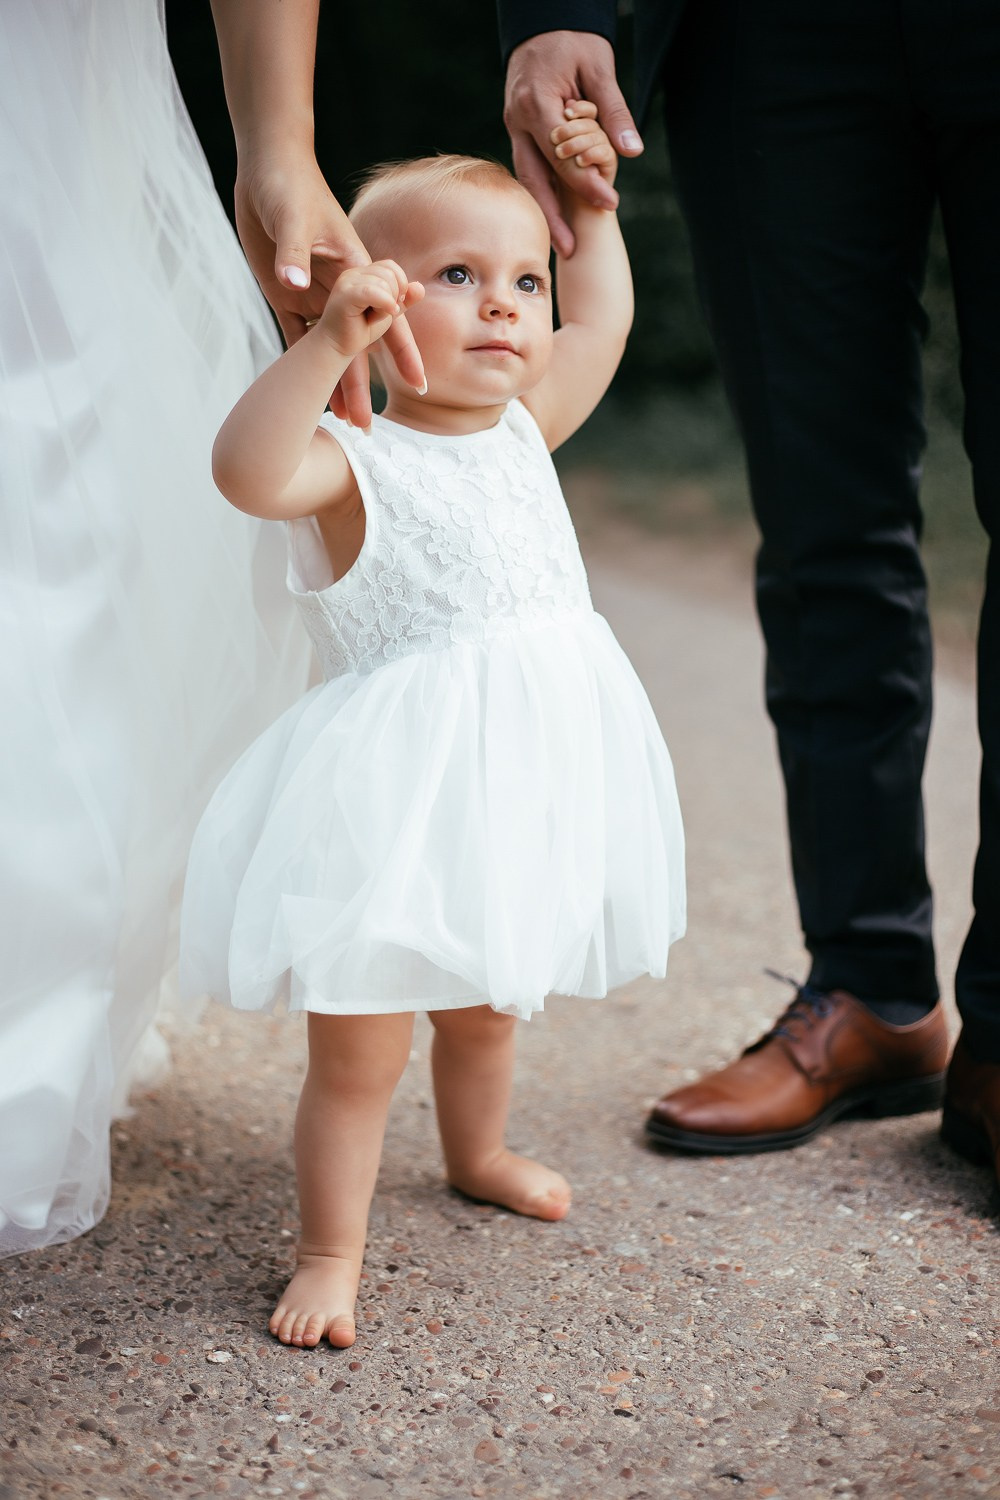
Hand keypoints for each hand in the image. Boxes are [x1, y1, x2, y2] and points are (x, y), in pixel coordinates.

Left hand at [235, 155, 424, 422]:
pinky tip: (306, 389)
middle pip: (358, 346)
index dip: (403, 354)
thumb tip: (295, 284)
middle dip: (361, 388)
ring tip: (339, 420)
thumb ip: (294, 252)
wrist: (267, 166)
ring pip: (328, 348)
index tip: (418, 387)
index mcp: (353, 270)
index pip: (386, 319)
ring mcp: (313, 292)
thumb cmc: (287, 183)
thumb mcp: (292, 215)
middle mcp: (340, 288)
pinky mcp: (285, 291)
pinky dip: (302, 361)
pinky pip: (296, 334)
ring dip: (334, 382)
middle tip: (365, 429)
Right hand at [316, 261, 423, 362]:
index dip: (400, 285)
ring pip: (385, 282)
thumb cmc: (359, 330)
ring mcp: (348, 281)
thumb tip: (420, 287)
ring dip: (386, 305)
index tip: (391, 306)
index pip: (391, 267)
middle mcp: (353, 273)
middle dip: (394, 295)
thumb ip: (403, 299)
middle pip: (390, 272)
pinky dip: (386, 304)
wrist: (336, 348)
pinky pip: (374, 292)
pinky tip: (383, 315)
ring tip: (371, 316)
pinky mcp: (345, 294)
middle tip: (379, 313)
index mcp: (362, 273)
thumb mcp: (387, 312)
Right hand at [504, 32, 642, 256]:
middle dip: (551, 216)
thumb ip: (614, 111)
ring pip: (526, 177)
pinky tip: (554, 218)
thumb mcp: (600, 68)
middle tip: (570, 249)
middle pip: (533, 178)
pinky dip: (541, 193)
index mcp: (537, 103)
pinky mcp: (518, 130)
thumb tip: (632, 149)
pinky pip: (528, 167)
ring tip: (561, 245)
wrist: (543, 21)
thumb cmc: (574, 40)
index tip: (610, 205)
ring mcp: (514, 126)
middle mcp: (518, 119)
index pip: (562, 155)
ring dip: (542, 212)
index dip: (586, 183)